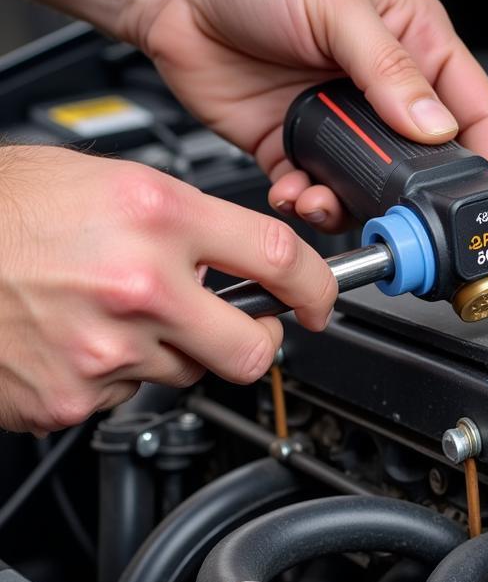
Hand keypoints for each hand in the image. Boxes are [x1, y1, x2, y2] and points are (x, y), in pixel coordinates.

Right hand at [0, 147, 336, 433]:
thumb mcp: (102, 182)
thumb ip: (180, 221)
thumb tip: (235, 258)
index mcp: (154, 215)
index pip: (280, 258)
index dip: (317, 286)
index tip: (320, 299)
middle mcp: (140, 285)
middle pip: (251, 350)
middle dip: (251, 341)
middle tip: (234, 326)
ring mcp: (106, 349)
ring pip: (185, 372)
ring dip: (170, 351)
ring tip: (113, 312)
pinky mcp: (73, 398)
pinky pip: (125, 395)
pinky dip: (113, 373)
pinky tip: (76, 337)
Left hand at [138, 0, 487, 233]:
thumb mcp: (339, 4)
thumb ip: (390, 70)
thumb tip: (435, 127)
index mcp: (415, 46)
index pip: (475, 112)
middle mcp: (383, 90)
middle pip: (425, 164)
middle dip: (416, 198)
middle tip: (406, 220)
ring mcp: (340, 123)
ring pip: (372, 189)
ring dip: (356, 207)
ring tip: (330, 199)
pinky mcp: (296, 147)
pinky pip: (317, 195)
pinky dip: (309, 206)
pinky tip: (295, 191)